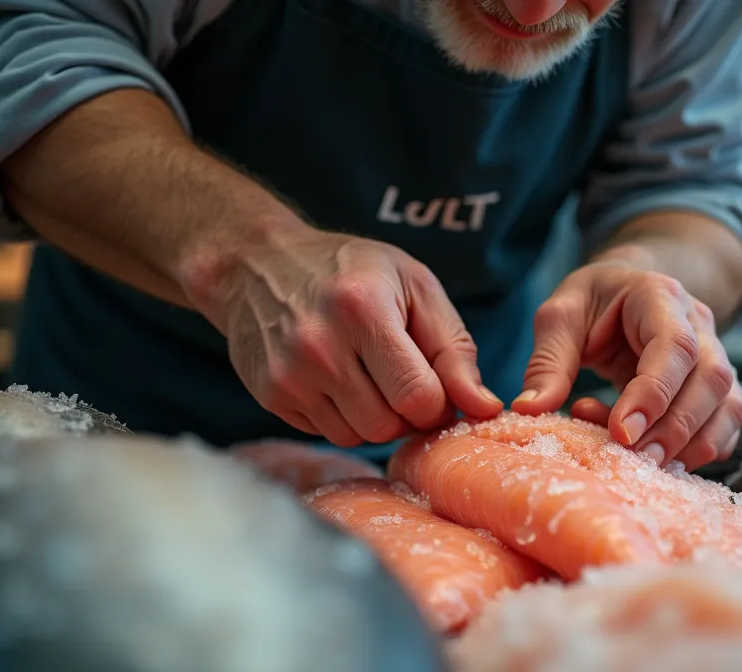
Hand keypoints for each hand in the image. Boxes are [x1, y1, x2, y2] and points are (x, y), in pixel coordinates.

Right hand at [188, 227, 503, 446]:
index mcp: (363, 310)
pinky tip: (340, 379)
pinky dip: (344, 417)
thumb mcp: (414, 287)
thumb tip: (485, 409)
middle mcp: (320, 346)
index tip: (437, 385)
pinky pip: (327, 433)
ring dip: (378, 418)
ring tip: (372, 376)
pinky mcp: (270, 395)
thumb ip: (454, 350)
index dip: (440, 403)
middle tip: (405, 380)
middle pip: (389, 426)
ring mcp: (289, 375)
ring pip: (358, 437)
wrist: (257, 263)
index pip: (419, 397)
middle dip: (409, 413)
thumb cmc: (351, 269)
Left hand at [512, 259, 741, 470]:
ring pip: (728, 403)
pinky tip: (661, 457)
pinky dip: (701, 448)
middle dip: (675, 427)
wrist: (627, 290)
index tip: (622, 432)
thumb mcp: (561, 316)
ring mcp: (716, 354)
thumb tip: (529, 409)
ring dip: (692, 443)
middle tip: (634, 458)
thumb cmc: (593, 303)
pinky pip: (727, 422)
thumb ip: (548, 361)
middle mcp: (699, 324)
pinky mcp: (716, 386)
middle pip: (711, 378)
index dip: (654, 393)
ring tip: (645, 464)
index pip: (674, 346)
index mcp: (660, 296)